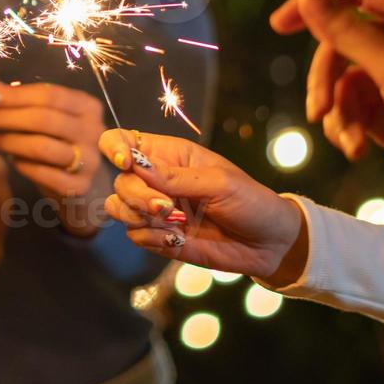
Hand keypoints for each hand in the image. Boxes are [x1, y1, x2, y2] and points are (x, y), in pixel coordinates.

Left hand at [0, 81, 103, 197]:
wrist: (89, 189)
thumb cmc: (62, 145)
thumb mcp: (50, 119)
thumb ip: (23, 101)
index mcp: (88, 107)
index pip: (49, 94)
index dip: (15, 94)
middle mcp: (93, 131)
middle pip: (44, 118)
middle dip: (7, 116)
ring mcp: (89, 161)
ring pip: (42, 146)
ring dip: (10, 141)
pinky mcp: (79, 187)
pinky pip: (42, 174)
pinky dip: (22, 165)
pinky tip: (11, 160)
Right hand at [99, 130, 308, 286]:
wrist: (269, 243)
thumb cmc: (251, 201)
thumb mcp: (219, 183)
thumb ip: (175, 177)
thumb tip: (135, 164)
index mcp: (170, 155)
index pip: (124, 140)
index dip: (114, 146)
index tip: (125, 162)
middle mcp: (157, 180)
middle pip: (119, 180)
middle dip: (136, 196)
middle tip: (166, 208)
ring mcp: (156, 210)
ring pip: (118, 208)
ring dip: (138, 217)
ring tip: (173, 225)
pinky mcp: (159, 238)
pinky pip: (135, 236)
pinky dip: (151, 239)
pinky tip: (178, 239)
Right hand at [270, 0, 383, 213]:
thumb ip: (349, 34)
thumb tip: (308, 3)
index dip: (316, 1)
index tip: (281, 24)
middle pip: (339, 40)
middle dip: (326, 79)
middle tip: (318, 110)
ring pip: (338, 79)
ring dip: (336, 111)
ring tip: (349, 140)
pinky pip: (346, 107)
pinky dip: (345, 127)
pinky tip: (357, 149)